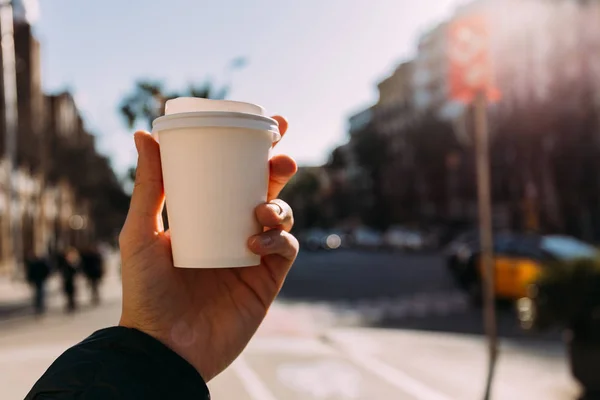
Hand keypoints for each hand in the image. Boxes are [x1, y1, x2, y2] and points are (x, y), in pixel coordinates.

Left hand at [118, 116, 298, 380]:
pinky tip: (256, 245)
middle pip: (265, 191)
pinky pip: (284, 251)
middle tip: (283, 156)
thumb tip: (144, 133)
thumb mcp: (141, 232)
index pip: (234, 177)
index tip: (269, 125)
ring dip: (280, 205)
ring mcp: (252, 257)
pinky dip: (278, 241)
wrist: (163, 347)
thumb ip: (148, 186)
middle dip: (280, 170)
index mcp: (207, 217)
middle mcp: (233, 232)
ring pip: (281, 219)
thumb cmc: (146, 291)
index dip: (254, 151)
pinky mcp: (266, 281)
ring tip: (262, 209)